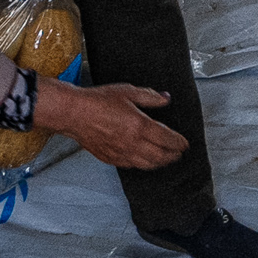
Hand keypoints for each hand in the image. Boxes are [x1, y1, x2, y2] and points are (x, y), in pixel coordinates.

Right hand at [37, 78, 186, 169]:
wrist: (73, 114)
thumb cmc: (97, 101)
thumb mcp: (128, 91)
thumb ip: (150, 96)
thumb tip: (166, 98)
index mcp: (140, 125)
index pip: (167, 139)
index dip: (179, 143)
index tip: (185, 144)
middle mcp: (132, 143)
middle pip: (160, 156)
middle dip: (173, 155)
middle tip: (179, 153)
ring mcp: (121, 153)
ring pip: (147, 164)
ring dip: (160, 163)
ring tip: (166, 160)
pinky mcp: (110, 158)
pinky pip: (131, 166)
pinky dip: (142, 165)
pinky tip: (145, 161)